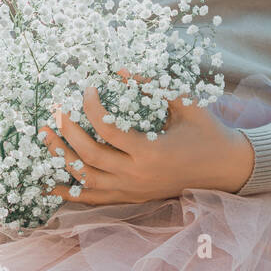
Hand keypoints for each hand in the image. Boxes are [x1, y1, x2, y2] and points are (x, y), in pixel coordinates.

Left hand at [43, 83, 254, 203]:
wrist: (225, 169)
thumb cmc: (207, 132)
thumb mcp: (184, 104)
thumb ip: (152, 86)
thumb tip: (121, 71)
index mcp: (150, 151)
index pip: (107, 129)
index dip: (90, 108)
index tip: (86, 90)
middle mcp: (136, 175)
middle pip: (88, 155)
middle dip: (66, 131)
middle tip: (56, 111)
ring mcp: (131, 190)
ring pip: (85, 178)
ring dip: (61, 157)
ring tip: (45, 137)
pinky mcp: (130, 198)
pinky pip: (93, 199)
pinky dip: (69, 193)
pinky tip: (48, 185)